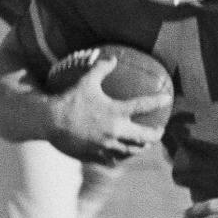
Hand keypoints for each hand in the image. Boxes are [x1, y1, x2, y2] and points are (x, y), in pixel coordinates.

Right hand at [46, 60, 167, 164]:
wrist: (49, 121)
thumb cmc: (69, 99)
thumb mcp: (86, 81)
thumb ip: (101, 69)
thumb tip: (112, 58)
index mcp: (116, 112)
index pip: (143, 106)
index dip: (158, 101)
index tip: (168, 99)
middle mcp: (115, 131)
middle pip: (144, 137)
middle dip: (155, 134)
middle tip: (159, 131)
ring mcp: (106, 146)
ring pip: (130, 151)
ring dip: (140, 147)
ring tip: (143, 144)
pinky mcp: (96, 156)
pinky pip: (113, 160)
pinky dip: (120, 157)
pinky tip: (121, 155)